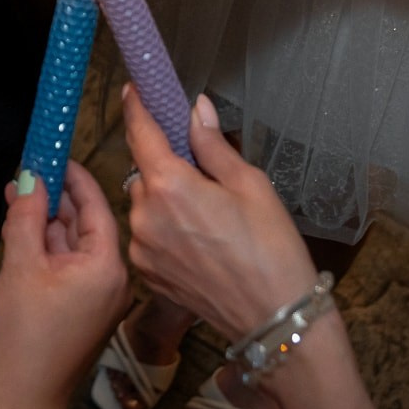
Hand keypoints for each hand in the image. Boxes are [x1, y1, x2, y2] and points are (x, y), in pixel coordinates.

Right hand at [0, 162, 129, 408]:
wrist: (29, 395)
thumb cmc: (28, 333)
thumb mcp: (22, 265)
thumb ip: (27, 217)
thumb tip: (30, 178)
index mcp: (108, 265)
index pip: (95, 205)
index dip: (72, 176)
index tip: (53, 152)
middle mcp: (114, 277)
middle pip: (86, 223)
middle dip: (54, 197)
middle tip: (27, 170)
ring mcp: (102, 295)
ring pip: (74, 244)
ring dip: (47, 221)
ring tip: (17, 195)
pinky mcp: (87, 308)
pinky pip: (70, 265)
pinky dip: (48, 247)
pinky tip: (24, 230)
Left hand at [124, 89, 317, 339]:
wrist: (274, 317)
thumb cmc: (271, 248)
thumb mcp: (251, 185)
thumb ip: (214, 145)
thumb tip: (196, 109)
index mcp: (170, 185)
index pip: (141, 133)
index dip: (137, 108)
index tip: (134, 90)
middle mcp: (145, 215)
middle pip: (144, 172)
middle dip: (166, 167)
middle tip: (202, 177)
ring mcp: (142, 248)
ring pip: (144, 206)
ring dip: (164, 201)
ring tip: (206, 219)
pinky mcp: (146, 274)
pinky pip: (146, 236)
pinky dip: (163, 230)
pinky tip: (198, 242)